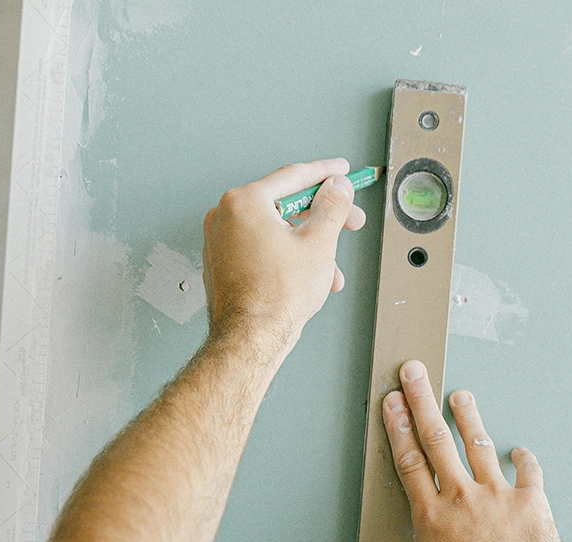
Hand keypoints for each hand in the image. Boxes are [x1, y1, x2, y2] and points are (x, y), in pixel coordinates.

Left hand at [202, 158, 365, 343]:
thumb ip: (332, 205)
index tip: (342, 171)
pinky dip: (289, 256)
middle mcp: (225, 217)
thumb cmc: (275, 296)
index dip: (326, 173)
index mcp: (244, 202)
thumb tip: (337, 187)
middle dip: (323, 217)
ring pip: (277, 231)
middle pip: (286, 204)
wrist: (251, 339)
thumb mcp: (319, 242)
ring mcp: (221, 241)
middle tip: (350, 222)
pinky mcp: (223, 263)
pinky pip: (263, 248)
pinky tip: (310, 276)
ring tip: (331, 267)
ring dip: (310, 245)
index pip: (293, 177)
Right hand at [382, 360, 571, 541]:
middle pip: (435, 438)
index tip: (393, 404)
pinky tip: (519, 449)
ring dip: (468, 417)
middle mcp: (461, 498)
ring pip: (478, 444)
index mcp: (432, 518)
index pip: (409, 461)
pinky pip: (527, 471)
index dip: (399, 427)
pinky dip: (524, 459)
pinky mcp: (529, 500)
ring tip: (461, 396)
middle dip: (422, 401)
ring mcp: (496, 495)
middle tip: (415, 374)